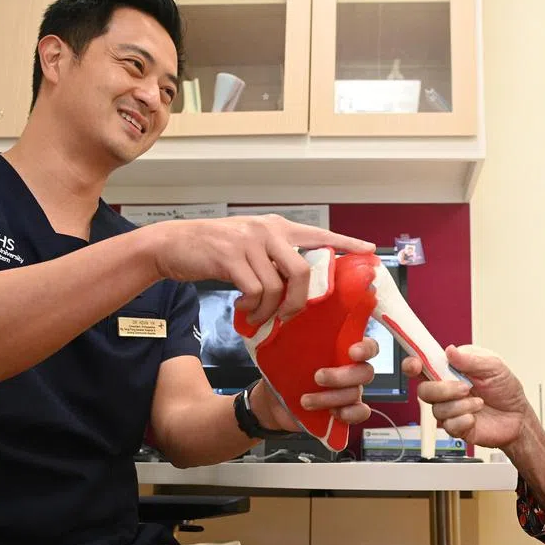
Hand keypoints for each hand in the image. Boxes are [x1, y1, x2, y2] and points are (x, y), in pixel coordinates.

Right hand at [149, 215, 374, 326]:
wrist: (174, 245)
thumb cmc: (215, 251)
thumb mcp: (250, 245)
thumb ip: (275, 257)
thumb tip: (299, 285)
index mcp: (277, 227)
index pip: (319, 234)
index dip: (346, 243)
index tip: (370, 251)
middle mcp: (267, 230)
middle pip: (303, 271)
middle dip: (299, 302)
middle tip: (287, 317)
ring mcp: (249, 242)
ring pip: (277, 287)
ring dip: (269, 310)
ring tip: (257, 316)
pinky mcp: (230, 257)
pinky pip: (254, 291)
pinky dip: (252, 307)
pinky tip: (243, 309)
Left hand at [251, 337, 378, 430]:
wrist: (269, 401)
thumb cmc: (279, 368)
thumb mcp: (282, 345)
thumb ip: (290, 326)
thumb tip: (293, 309)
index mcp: (339, 349)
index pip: (367, 345)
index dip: (366, 348)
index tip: (352, 352)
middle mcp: (348, 369)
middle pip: (365, 372)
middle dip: (342, 376)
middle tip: (317, 377)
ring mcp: (347, 392)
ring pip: (355, 394)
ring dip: (330, 398)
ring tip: (305, 400)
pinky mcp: (342, 411)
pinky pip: (359, 413)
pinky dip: (350, 414)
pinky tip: (332, 413)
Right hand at [402, 345, 532, 451]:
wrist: (518, 417)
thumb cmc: (505, 389)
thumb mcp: (494, 366)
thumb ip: (471, 358)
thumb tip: (450, 351)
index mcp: (450, 370)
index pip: (422, 365)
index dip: (412, 364)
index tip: (416, 363)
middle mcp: (445, 391)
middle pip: (424, 390)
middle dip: (443, 390)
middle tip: (465, 387)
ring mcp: (449, 409)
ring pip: (437, 410)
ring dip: (461, 405)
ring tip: (479, 403)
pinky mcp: (455, 427)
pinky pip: (449, 425)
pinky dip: (464, 420)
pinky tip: (475, 417)